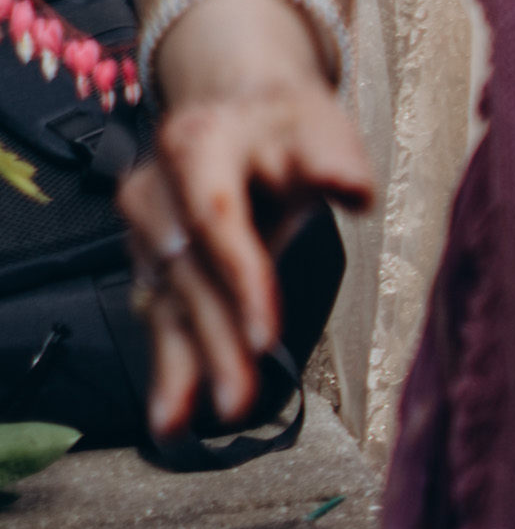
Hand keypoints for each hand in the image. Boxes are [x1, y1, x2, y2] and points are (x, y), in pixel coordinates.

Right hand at [117, 43, 374, 437]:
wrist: (240, 106)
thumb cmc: (291, 124)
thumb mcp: (322, 127)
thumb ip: (337, 161)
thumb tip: (355, 191)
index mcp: (198, 146)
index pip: (217, 219)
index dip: (239, 278)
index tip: (263, 332)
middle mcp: (156, 191)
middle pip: (189, 275)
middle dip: (215, 341)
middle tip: (240, 399)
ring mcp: (146, 230)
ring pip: (167, 304)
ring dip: (183, 366)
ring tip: (188, 421)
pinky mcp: (151, 263)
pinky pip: (159, 317)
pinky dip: (167, 365)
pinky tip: (171, 414)